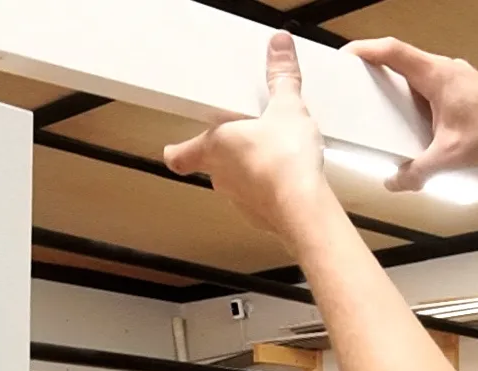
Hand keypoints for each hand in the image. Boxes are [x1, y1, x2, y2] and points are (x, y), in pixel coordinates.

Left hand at [164, 33, 328, 237]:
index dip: (176, 151)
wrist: (303, 207)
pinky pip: (261, 202)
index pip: (180, 155)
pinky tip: (290, 182)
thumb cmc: (283, 160)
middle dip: (227, 154)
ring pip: (238, 185)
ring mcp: (240, 201)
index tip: (173, 148)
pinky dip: (271, 193)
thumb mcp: (287, 107)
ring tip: (275, 160)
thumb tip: (279, 46)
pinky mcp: (261, 218)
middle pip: (213, 166)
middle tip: (245, 140)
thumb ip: (282, 77)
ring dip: (251, 174)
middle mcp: (221, 177)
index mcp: (215, 147)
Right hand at [345, 37, 477, 190]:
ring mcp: (452, 75)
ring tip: (380, 107)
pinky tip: (412, 121)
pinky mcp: (458, 87)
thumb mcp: (449, 157)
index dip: (366, 50)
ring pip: (414, 73)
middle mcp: (442, 68)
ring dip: (397, 87)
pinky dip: (414, 98)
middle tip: (356, 84)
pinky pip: (428, 86)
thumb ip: (417, 171)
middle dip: (375, 70)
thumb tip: (394, 182)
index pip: (393, 51)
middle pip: (400, 59)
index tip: (346, 56)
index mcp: (436, 75)